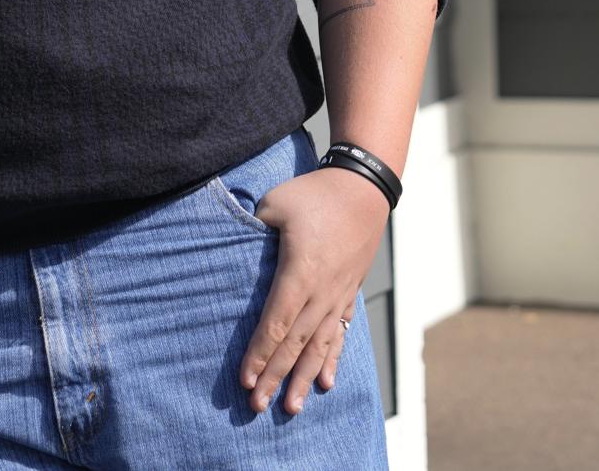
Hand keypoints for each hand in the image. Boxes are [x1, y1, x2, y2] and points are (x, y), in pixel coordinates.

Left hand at [237, 166, 387, 415]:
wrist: (364, 189)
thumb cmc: (315, 194)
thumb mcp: (276, 203)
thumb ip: (253, 228)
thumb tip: (234, 248)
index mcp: (300, 273)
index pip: (276, 323)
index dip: (259, 354)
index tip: (244, 380)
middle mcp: (321, 292)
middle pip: (295, 344)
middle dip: (275, 377)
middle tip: (256, 407)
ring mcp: (338, 295)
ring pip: (319, 346)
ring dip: (304, 378)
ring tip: (292, 408)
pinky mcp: (349, 293)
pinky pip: (339, 334)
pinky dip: (332, 359)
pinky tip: (326, 382)